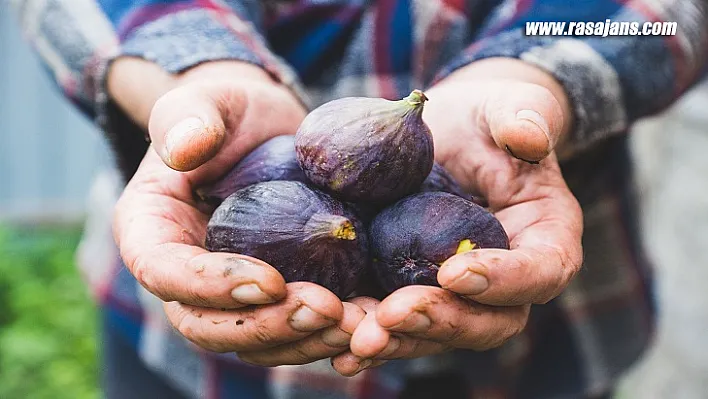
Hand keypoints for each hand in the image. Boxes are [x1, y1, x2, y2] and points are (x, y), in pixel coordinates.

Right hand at [110, 60, 358, 364]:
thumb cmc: (227, 113)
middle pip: (207, 325)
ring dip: (304, 340)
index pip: (164, 272)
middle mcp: (185, 276)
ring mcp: (230, 295)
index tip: (269, 280)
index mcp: (152, 232)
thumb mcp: (206, 102)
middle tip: (324, 308)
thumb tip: (183, 147)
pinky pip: (293, 330)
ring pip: (254, 341)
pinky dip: (328, 333)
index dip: (210, 286)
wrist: (264, 131)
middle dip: (266, 326)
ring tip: (356, 324)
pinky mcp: (275, 298)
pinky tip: (369, 321)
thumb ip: (187, 118)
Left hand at [332, 58, 583, 373]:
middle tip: (393, 315)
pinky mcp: (414, 292)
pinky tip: (334, 347)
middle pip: (487, 322)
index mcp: (545, 239)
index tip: (454, 271)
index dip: (504, 281)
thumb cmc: (486, 119)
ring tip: (355, 339)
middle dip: (440, 322)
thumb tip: (528, 134)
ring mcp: (458, 295)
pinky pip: (396, 325)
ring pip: (437, 334)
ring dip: (397, 340)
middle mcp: (506, 281)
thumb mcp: (508, 106)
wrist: (447, 133)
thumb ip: (522, 116)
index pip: (540, 272)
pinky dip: (367, 336)